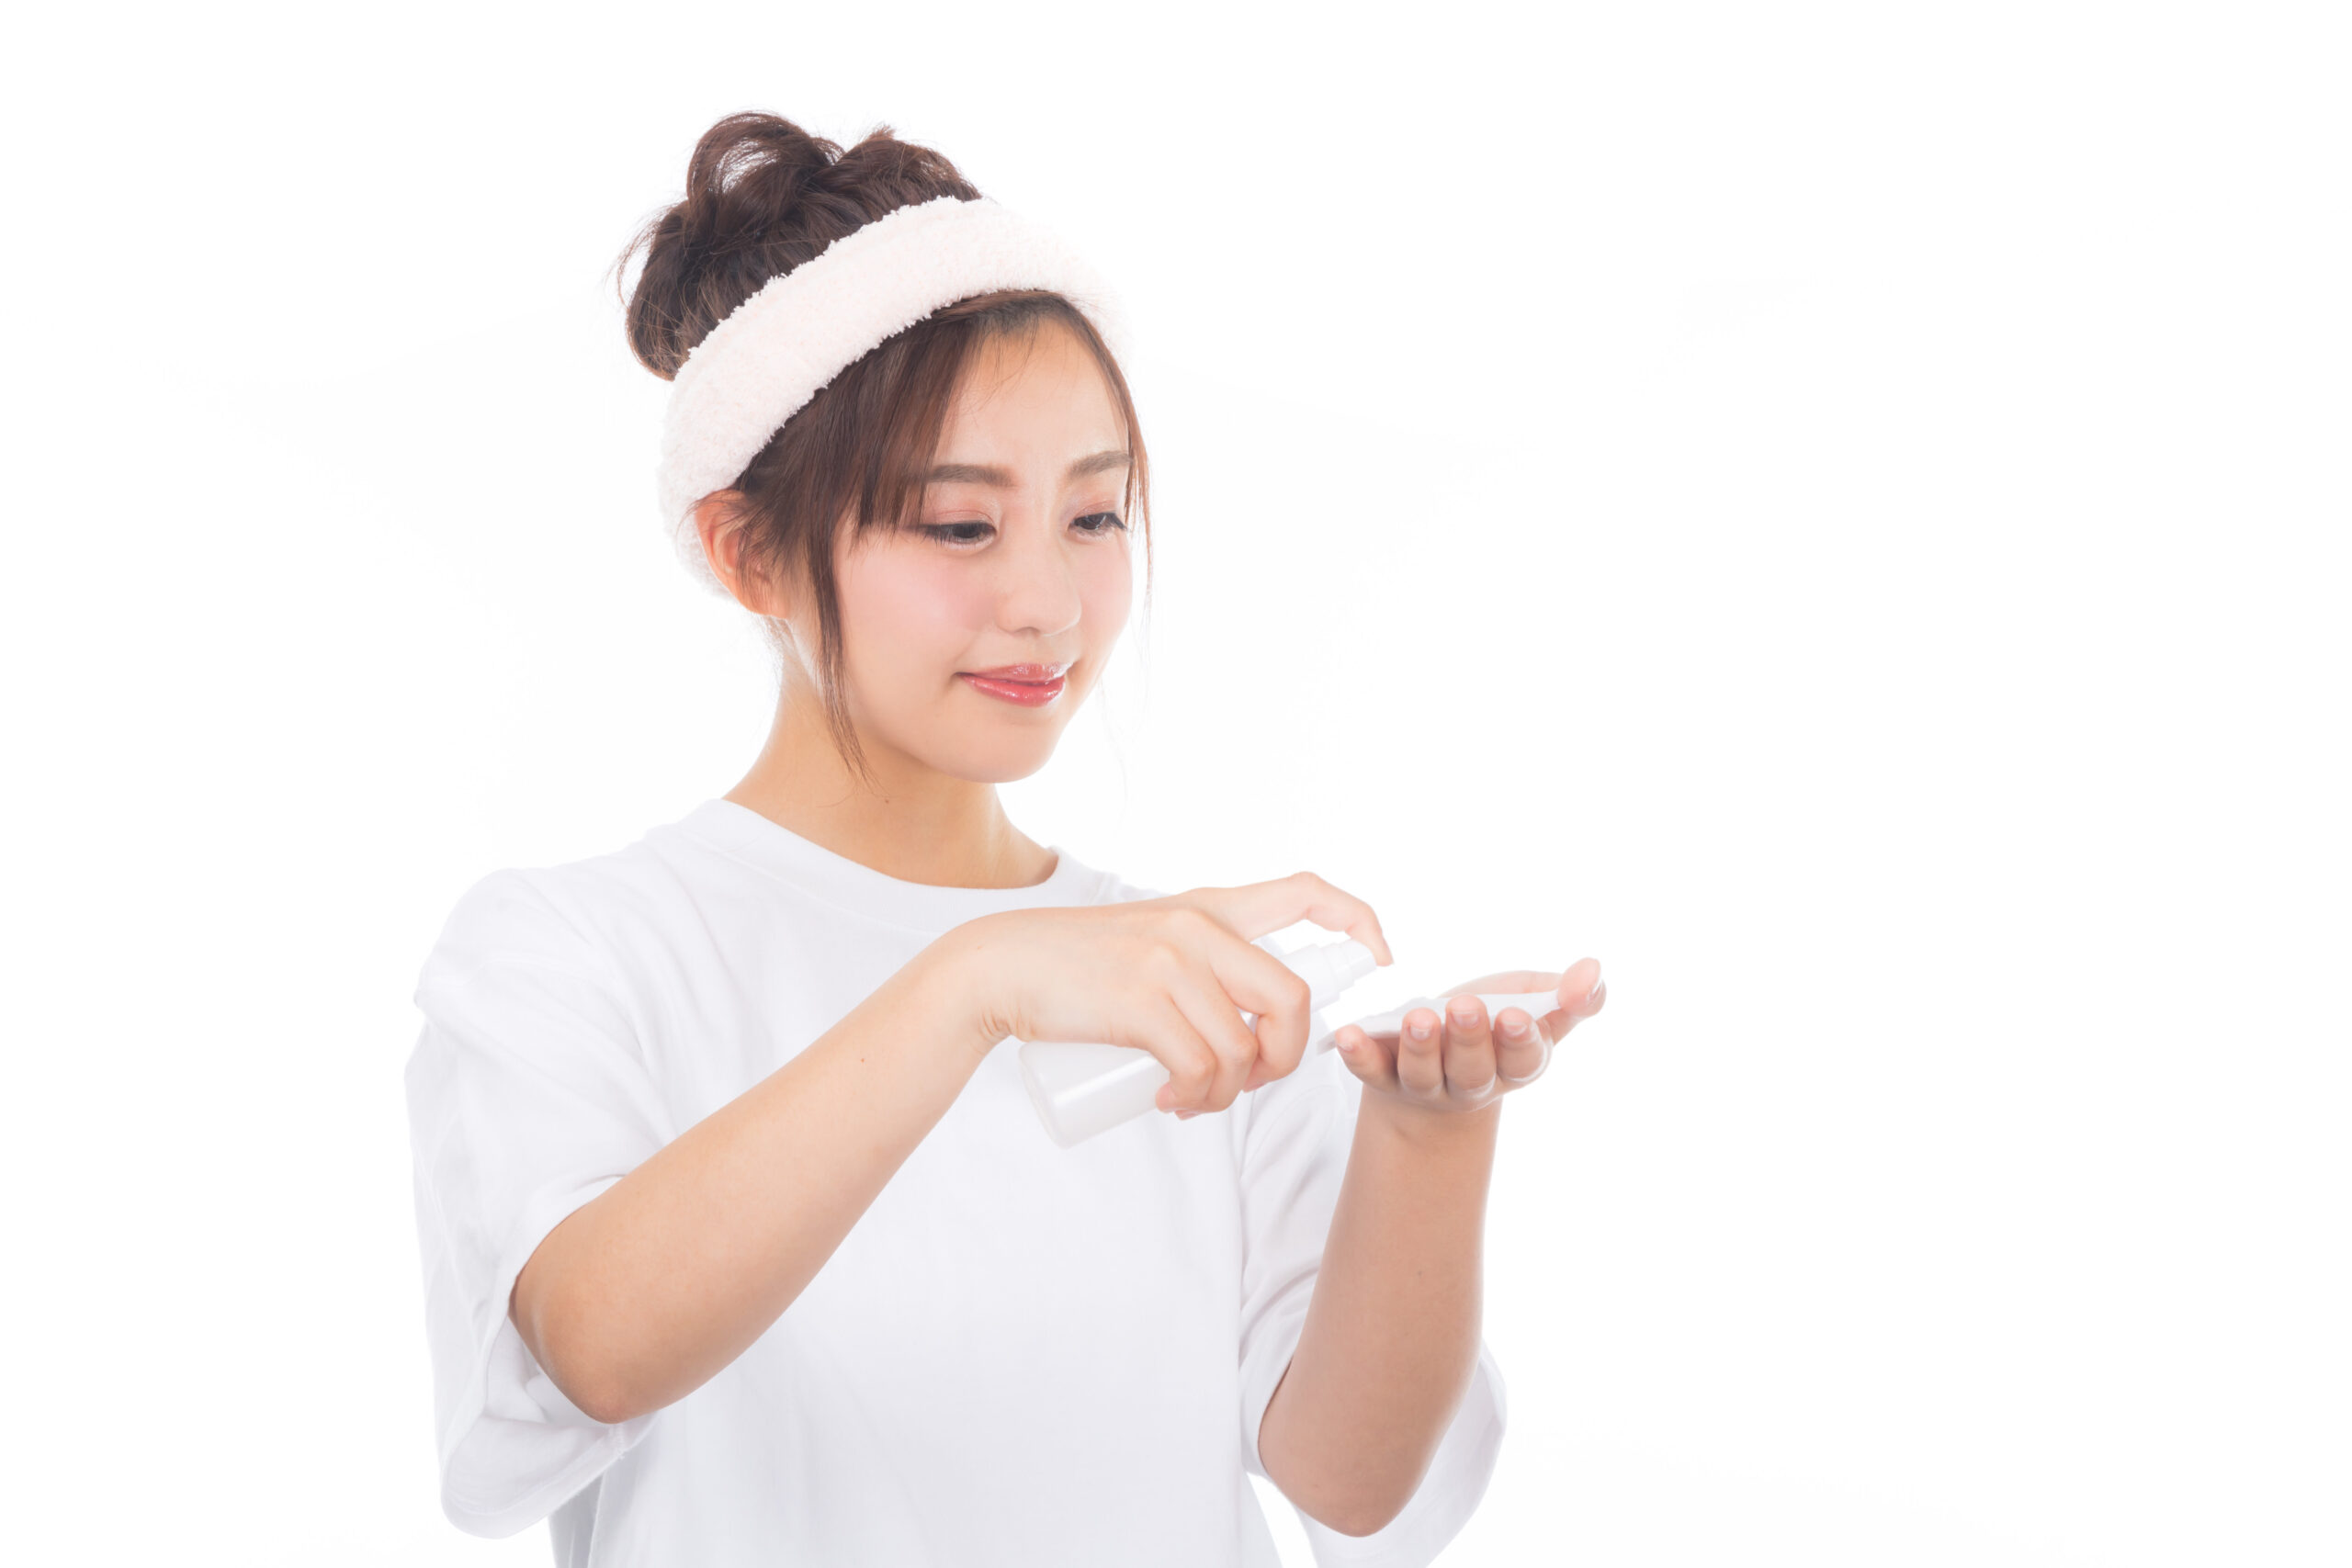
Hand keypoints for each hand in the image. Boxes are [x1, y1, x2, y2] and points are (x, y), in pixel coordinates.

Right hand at [943, 873, 1393, 1115]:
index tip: (1380, 958)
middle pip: (1292, 998)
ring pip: (1245, 1048)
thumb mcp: (1151, 943)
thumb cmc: (1078, 969)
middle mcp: (1199, 925)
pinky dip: (1197, 1099)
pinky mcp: (1142, 1001)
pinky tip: (1173, 1103)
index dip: (1359, 921)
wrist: (1001, 968)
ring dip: (1229, 1096)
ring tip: (1194, 1100)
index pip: (1306, 892)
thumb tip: (1252, 1032)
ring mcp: (1171, 961)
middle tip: (1248, 1082)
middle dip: (1286, 1058)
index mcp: (1210, 906)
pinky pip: (1203, 1068)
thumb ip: (1200, 966)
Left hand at [1330, 957, 1606, 1114]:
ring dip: (1421, 1049)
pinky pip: (1372, 1072)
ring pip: (1425, 1075)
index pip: (1525, 1060)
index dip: (1521, 1040)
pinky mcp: (1385, 1078)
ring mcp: (1427, 1086)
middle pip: (1474, 1070)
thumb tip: (1595, 970)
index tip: (1513, 1015)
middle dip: (1470, 1039)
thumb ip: (1569, 995)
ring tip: (1417, 1019)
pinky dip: (1359, 1056)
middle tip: (1464, 1007)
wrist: (1440, 1057)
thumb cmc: (1494, 1023)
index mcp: (1517, 1065)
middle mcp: (1473, 1083)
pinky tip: (1348, 1035)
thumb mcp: (1533, 1004)